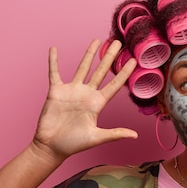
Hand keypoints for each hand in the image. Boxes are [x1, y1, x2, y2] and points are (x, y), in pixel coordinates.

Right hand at [32, 39, 137, 160]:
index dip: (124, 73)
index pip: (114, 85)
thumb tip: (135, 135)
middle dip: (109, 57)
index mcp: (97, 103)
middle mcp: (86, 94)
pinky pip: (54, 72)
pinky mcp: (56, 91)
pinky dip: (54, 61)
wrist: (51, 146)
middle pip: (101, 71)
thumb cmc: (74, 144)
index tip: (133, 61)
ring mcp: (72, 91)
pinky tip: (54, 49)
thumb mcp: (96, 137)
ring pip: (82, 67)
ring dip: (89, 54)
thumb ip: (115, 133)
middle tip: (118, 42)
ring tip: (97, 40)